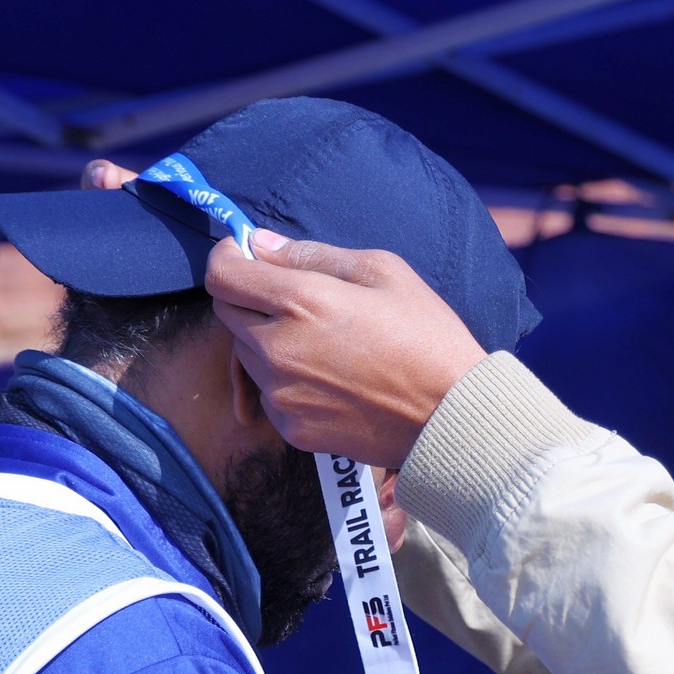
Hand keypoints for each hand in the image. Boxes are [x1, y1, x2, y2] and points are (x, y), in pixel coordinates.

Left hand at [203, 230, 486, 469]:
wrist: (451, 417)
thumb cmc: (426, 336)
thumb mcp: (383, 271)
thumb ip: (313, 254)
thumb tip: (260, 244)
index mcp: (301, 301)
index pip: (222, 275)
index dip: (228, 258)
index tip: (245, 256)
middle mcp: (279, 348)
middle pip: (227, 312)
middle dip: (249, 297)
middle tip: (293, 299)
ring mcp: (281, 393)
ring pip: (246, 354)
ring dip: (267, 340)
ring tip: (320, 343)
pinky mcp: (291, 428)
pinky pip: (268, 394)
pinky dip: (285, 381)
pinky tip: (328, 379)